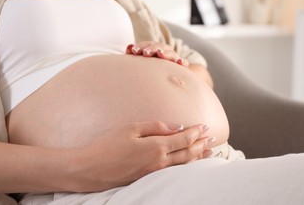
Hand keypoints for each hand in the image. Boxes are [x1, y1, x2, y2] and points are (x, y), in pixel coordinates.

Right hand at [73, 121, 214, 191]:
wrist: (91, 169)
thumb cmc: (108, 145)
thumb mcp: (130, 128)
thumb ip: (155, 126)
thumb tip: (176, 126)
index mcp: (156, 146)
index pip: (183, 138)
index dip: (195, 132)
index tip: (205, 126)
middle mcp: (160, 162)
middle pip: (187, 153)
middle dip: (201, 144)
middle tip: (212, 138)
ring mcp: (154, 173)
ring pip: (183, 165)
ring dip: (198, 157)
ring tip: (209, 152)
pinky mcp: (148, 179)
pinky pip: (174, 172)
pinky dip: (186, 166)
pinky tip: (188, 164)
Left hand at [126, 42, 188, 66]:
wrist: (167, 74)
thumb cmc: (150, 67)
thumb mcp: (142, 60)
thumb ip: (135, 54)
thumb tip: (129, 47)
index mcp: (153, 48)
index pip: (146, 45)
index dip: (140, 47)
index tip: (133, 51)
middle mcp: (163, 50)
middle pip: (158, 47)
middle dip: (151, 49)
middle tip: (145, 53)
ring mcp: (173, 57)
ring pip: (170, 53)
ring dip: (165, 53)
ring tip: (160, 54)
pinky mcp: (181, 64)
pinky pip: (183, 62)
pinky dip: (182, 61)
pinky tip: (179, 62)